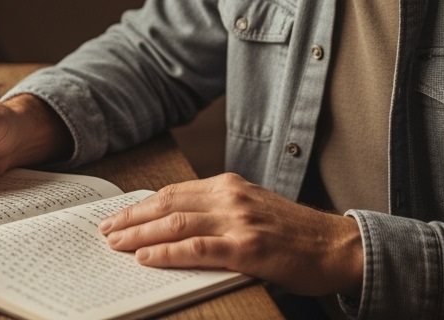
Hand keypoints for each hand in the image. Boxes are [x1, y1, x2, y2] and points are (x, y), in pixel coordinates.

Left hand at [98, 173, 363, 296]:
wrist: (337, 247)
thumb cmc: (295, 235)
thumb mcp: (252, 211)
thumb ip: (218, 214)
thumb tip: (174, 229)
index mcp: (229, 185)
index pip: (173, 192)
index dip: (141, 204)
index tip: (117, 216)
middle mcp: (230, 197)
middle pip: (167, 204)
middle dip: (132, 218)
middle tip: (105, 231)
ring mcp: (239, 221)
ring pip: (176, 224)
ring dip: (140, 235)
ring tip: (116, 245)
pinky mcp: (248, 247)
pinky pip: (197, 249)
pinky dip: (168, 253)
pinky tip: (147, 258)